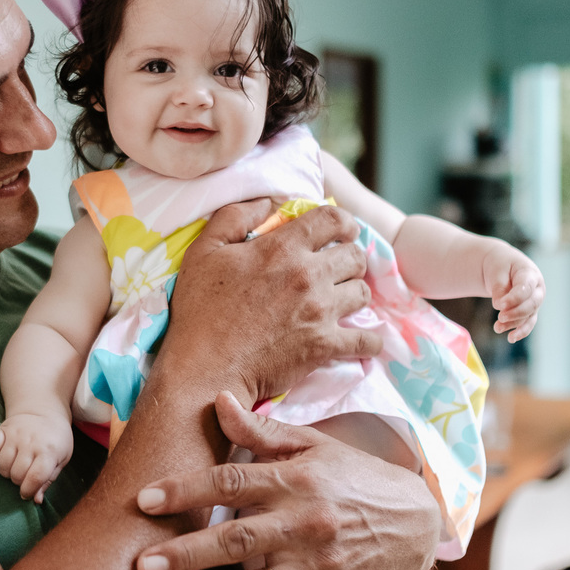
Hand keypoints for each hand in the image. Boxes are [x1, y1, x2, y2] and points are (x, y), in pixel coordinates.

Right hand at [0, 413, 73, 503]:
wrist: (44, 411)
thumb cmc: (55, 440)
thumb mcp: (60, 459)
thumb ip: (48, 479)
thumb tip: (35, 500)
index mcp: (49, 451)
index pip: (34, 478)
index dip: (28, 491)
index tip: (27, 493)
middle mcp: (31, 442)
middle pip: (16, 474)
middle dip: (19, 481)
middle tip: (24, 476)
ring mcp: (15, 434)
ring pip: (2, 465)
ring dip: (6, 471)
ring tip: (14, 466)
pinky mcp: (2, 429)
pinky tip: (2, 456)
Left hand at [134, 392, 438, 569]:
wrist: (417, 521)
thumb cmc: (355, 476)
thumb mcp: (314, 444)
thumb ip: (261, 430)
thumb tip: (217, 400)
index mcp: (295, 480)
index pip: (232, 482)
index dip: (187, 490)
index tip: (145, 499)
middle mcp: (304, 523)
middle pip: (237, 539)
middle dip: (187, 555)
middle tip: (142, 567)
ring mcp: (318, 565)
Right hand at [165, 200, 381, 405]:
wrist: (206, 368)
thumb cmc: (200, 310)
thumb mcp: (204, 250)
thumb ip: (235, 216)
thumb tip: (269, 201)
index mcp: (283, 248)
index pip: (333, 219)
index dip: (344, 221)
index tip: (343, 230)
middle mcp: (309, 275)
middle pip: (355, 255)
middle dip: (350, 257)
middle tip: (338, 267)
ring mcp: (320, 312)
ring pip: (362, 293)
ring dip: (355, 293)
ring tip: (343, 299)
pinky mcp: (324, 347)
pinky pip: (367, 340)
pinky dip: (370, 340)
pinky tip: (364, 339)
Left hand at [482, 242, 544, 342]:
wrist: (503, 265)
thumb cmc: (500, 265)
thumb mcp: (497, 271)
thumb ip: (499, 288)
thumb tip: (500, 307)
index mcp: (530, 274)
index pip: (526, 289)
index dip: (514, 299)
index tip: (498, 305)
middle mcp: (537, 289)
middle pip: (531, 305)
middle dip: (516, 313)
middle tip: (500, 317)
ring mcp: (535, 302)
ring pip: (528, 316)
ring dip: (513, 324)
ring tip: (497, 328)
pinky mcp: (529, 311)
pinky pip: (527, 323)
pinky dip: (520, 332)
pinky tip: (510, 338)